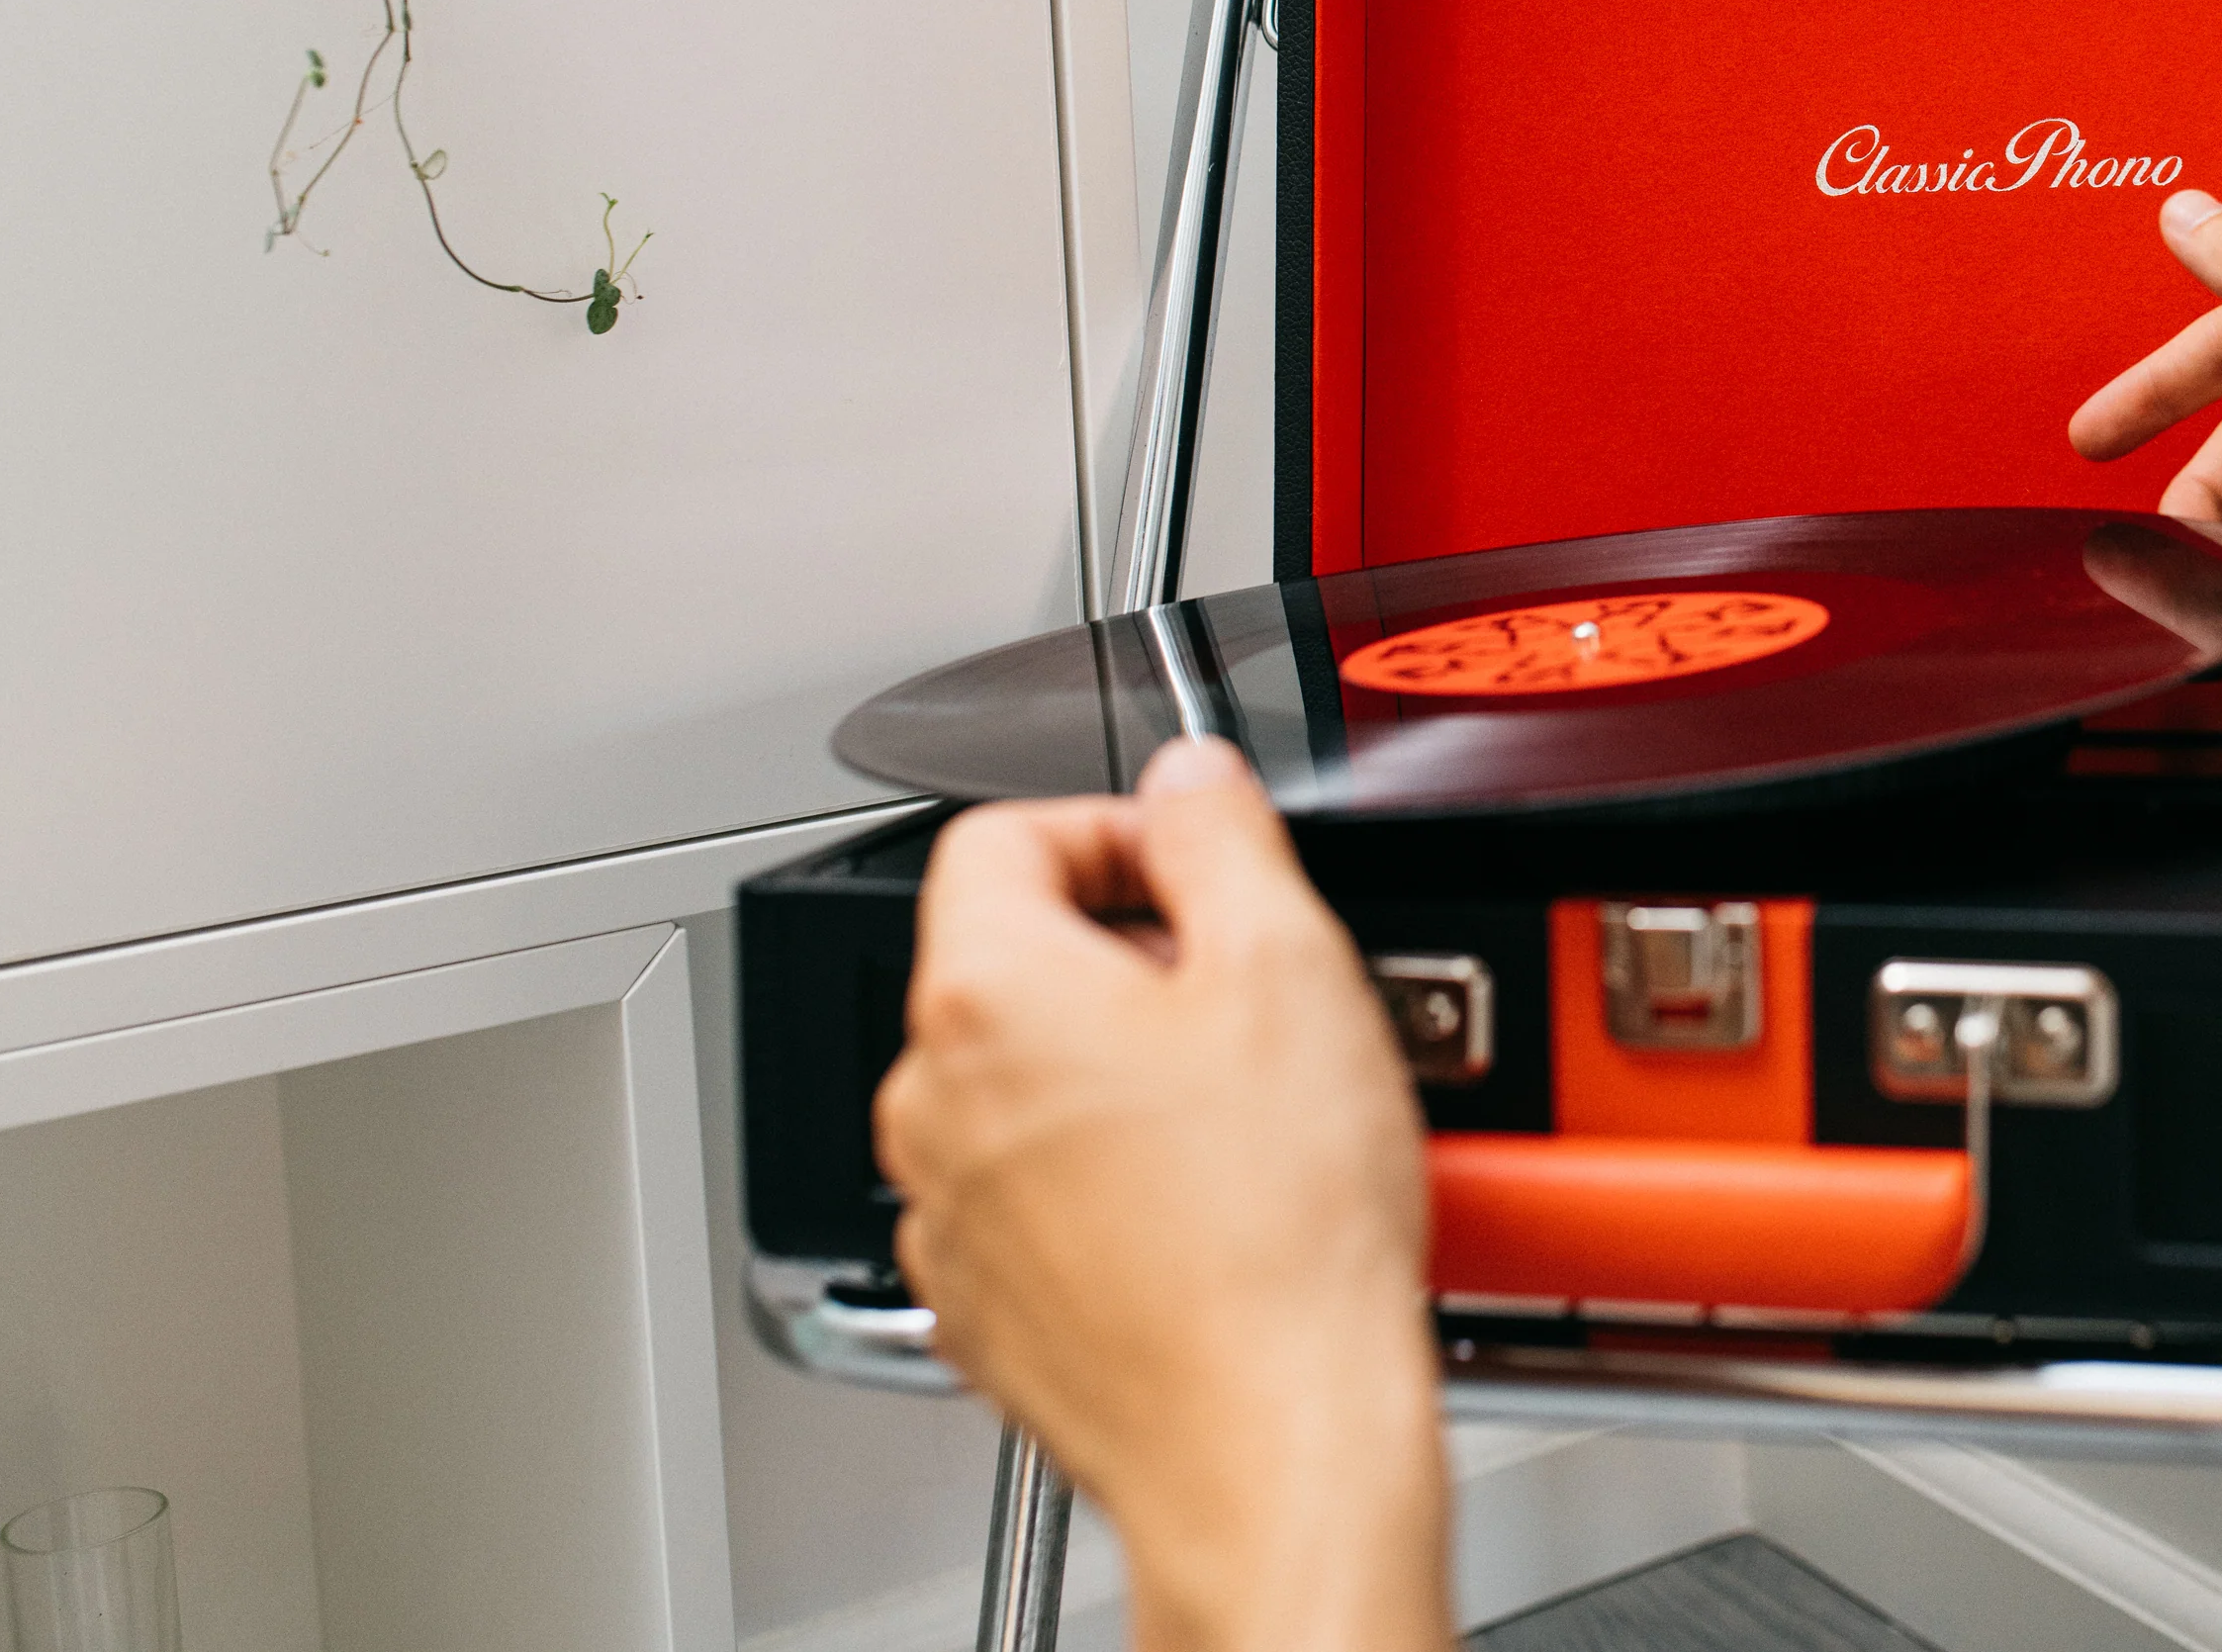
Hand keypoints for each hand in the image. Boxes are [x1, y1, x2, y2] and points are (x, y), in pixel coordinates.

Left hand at [876, 740, 1450, 1651]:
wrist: (1274, 1444)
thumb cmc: (1276, 1238)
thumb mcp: (1290, 966)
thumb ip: (1221, 833)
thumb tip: (1188, 778)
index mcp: (984, 997)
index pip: (1001, 835)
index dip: (1114, 827)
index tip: (1191, 865)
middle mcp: (931, 1104)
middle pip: (1011, 962)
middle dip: (1130, 956)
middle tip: (1247, 995)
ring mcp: (947, 1216)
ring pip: (1023, 1085)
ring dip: (1120, 1072)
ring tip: (1245, 1113)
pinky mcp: (986, 1307)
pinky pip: (1033, 1195)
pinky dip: (1108, 1179)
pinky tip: (1212, 1205)